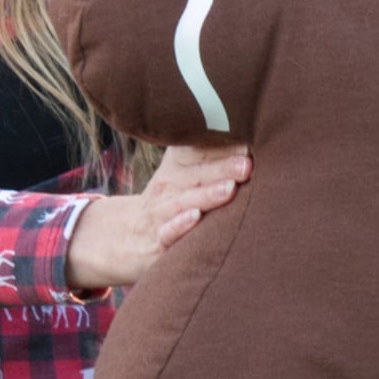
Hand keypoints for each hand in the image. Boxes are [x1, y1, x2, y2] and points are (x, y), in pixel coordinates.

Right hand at [65, 143, 252, 289]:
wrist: (129, 235)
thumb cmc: (171, 199)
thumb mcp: (183, 172)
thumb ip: (211, 155)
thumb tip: (249, 138)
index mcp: (179, 164)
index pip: (201, 150)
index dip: (224, 145)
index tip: (250, 141)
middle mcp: (170, 184)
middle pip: (198, 174)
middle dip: (223, 168)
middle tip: (247, 164)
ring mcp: (163, 211)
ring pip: (186, 201)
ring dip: (207, 195)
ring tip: (229, 189)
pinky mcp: (158, 239)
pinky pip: (168, 232)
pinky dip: (180, 224)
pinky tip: (195, 217)